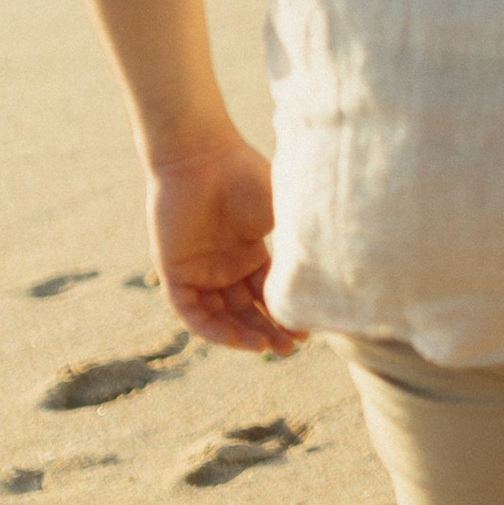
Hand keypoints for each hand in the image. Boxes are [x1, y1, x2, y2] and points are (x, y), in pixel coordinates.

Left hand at [146, 134, 306, 355]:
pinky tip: (237, 339)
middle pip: (245, 311)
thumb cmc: (244, 175)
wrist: (201, 155)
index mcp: (249, 252)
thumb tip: (330, 279)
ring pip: (218, 316)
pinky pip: (190, 311)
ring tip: (265, 347)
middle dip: (267, 331)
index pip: (266, 294)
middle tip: (290, 349)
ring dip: (241, 335)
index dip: (285, 314)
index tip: (308, 331)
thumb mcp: (280, 216)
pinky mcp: (173, 271)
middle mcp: (223, 265)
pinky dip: (211, 329)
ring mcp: (198, 269)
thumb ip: (296, 248)